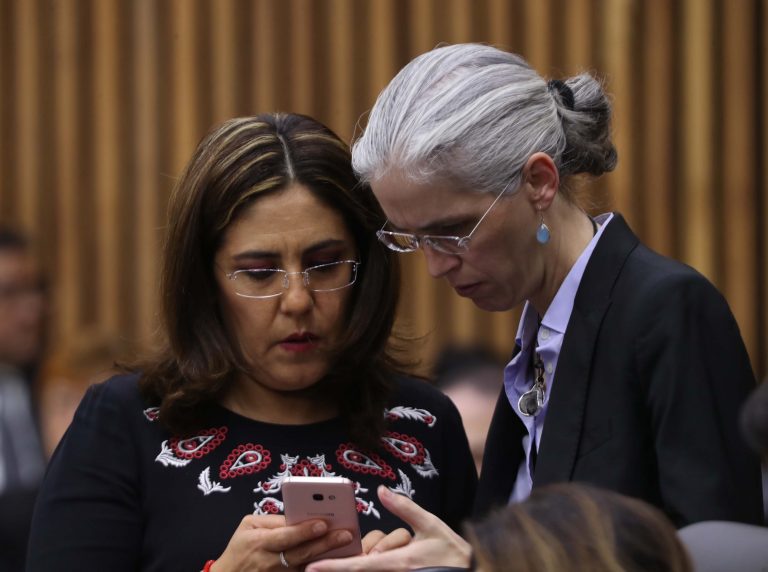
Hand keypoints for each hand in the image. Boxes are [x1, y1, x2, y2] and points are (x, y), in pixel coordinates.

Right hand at [212, 514, 354, 570]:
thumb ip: (273, 521)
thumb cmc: (240, 548)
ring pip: (306, 566)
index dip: (306, 530)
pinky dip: (318, 567)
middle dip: (326, 543)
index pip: (287, 536)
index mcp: (260, 542)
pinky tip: (333, 560)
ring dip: (326, 557)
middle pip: (302, 553)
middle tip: (346, 534)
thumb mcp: (248, 527)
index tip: (324, 523)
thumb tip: (300, 517)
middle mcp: (269, 562)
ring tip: (346, 547)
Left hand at [306, 486, 470, 570]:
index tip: (311, 567)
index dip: (333, 567)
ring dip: (353, 568)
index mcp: (401, 562)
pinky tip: (359, 564)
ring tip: (332, 563)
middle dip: (339, 569)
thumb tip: (382, 490)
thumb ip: (405, 508)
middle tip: (316, 564)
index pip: (360, 566)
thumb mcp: (430, 525)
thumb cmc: (452, 552)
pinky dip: (366, 570)